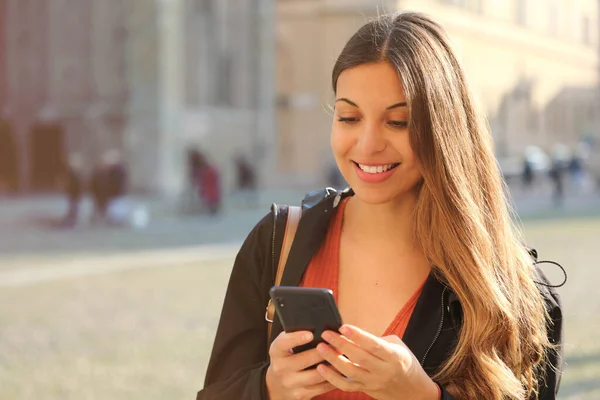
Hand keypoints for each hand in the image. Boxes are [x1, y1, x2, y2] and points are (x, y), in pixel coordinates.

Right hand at [266, 331, 334, 399]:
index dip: (296, 338)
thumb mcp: (285, 346)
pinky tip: (340, 372)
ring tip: (343, 358)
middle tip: (338, 345)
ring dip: (332, 366)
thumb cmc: (286, 358)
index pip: (283, 343)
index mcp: (276, 352)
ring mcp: (290, 383)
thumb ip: (295, 336)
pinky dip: (333, 379)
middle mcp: (280, 368)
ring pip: (315, 375)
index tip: (310, 334)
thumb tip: (318, 326)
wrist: (277, 385)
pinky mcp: (300, 394)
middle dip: (323, 352)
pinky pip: (320, 388)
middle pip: (304, 360)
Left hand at [315, 325, 438, 399]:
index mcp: (394, 357)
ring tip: (320, 348)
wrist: (413, 391)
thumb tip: (352, 334)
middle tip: (326, 334)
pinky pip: (346, 386)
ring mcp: (374, 382)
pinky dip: (332, 378)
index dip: (358, 336)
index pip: (374, 345)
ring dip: (333, 359)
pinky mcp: (366, 390)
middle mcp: (384, 371)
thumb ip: (375, 340)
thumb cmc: (404, 362)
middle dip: (340, 344)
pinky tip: (321, 368)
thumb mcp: (397, 346)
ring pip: (350, 372)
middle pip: (359, 357)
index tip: (343, 327)